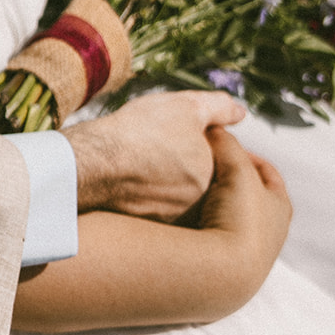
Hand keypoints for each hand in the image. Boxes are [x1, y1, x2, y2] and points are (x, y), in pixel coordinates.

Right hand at [64, 91, 245, 219]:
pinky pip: (156, 208)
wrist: (93, 164)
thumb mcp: (186, 106)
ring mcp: (175, 218)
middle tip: (157, 144)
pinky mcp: (150, 228)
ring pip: (177, 194)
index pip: (216, 154)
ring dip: (167, 181)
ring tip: (143, 159)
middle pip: (197, 176)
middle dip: (184, 162)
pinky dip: (148, 195)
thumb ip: (220, 108)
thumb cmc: (140, 130)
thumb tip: (242, 113)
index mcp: (215, 174)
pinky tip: (131, 178)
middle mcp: (201, 203)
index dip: (198, 137)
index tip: (174, 132)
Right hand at [194, 127, 291, 310]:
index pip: (266, 172)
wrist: (224, 274)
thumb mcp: (235, 167)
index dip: (245, 154)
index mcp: (281, 206)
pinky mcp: (227, 268)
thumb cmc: (239, 216)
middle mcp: (270, 231)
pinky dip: (200, 224)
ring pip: (229, 217)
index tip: (221, 145)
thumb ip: (227, 142)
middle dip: (227, 179)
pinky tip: (182, 218)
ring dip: (212, 203)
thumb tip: (215, 128)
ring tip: (188, 191)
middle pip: (249, 196)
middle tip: (203, 166)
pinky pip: (212, 236)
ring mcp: (249, 252)